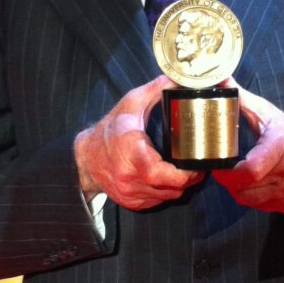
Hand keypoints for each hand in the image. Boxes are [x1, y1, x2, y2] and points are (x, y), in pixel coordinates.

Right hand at [74, 75, 202, 209]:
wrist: (85, 158)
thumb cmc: (108, 131)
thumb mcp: (130, 104)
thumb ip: (156, 90)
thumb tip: (179, 80)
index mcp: (132, 152)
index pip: (162, 173)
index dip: (185, 173)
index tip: (196, 164)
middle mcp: (130, 177)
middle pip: (172, 188)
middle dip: (189, 179)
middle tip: (198, 166)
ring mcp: (130, 193)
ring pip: (167, 197)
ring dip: (179, 186)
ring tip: (185, 171)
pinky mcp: (131, 202)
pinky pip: (157, 201)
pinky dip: (165, 192)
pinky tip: (166, 179)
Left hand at [212, 82, 283, 212]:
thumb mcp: (267, 112)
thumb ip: (241, 99)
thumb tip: (219, 80)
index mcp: (282, 145)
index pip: (251, 170)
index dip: (229, 174)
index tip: (218, 168)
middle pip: (246, 187)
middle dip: (229, 182)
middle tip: (223, 172)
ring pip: (250, 200)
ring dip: (237, 191)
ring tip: (235, 178)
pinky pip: (260, 207)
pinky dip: (250, 198)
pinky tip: (251, 185)